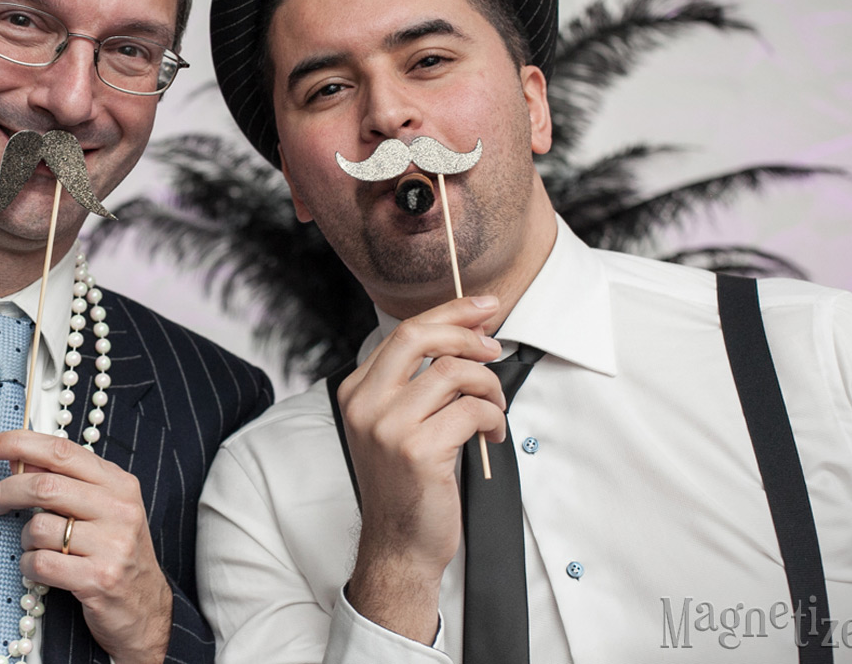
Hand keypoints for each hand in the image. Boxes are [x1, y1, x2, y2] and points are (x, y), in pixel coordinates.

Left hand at [0, 430, 171, 663]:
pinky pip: (41, 563)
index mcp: (119, 483)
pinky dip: (29, 566)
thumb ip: (65, 481)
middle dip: (9, 492)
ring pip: (39, 527)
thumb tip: (21, 459)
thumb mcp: (100, 508)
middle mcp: (119, 508)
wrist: (146, 608)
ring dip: (25, 540)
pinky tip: (41, 569)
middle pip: (45, 486)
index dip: (21, 443)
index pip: (62, 451)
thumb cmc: (116, 552)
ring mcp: (112, 544)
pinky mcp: (99, 578)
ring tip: (39, 548)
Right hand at [338, 295, 505, 642]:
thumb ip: (415, 383)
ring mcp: (388, 427)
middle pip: (419, 336)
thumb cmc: (406, 484)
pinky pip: (471, 410)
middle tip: (494, 348)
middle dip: (466, 334)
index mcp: (357, 391)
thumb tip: (465, 336)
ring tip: (495, 407)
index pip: (403, 332)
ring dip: (488, 385)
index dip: (450, 313)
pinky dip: (493, 418)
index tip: (483, 306)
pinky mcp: (418, 450)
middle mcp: (365, 404)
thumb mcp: (395, 425)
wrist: (399, 544)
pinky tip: (491, 436)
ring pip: (453, 372)